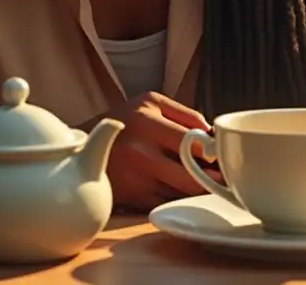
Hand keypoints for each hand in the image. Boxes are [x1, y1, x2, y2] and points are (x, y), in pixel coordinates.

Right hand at [83, 91, 222, 212]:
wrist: (82, 150)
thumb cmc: (125, 122)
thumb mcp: (150, 103)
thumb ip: (184, 115)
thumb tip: (214, 137)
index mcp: (146, 118)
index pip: (192, 139)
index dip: (213, 151)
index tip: (219, 154)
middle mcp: (139, 148)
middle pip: (192, 174)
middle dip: (212, 178)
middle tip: (222, 176)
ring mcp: (135, 177)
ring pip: (183, 192)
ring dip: (200, 191)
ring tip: (207, 183)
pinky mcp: (134, 198)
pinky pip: (169, 203)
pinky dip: (181, 200)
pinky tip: (183, 192)